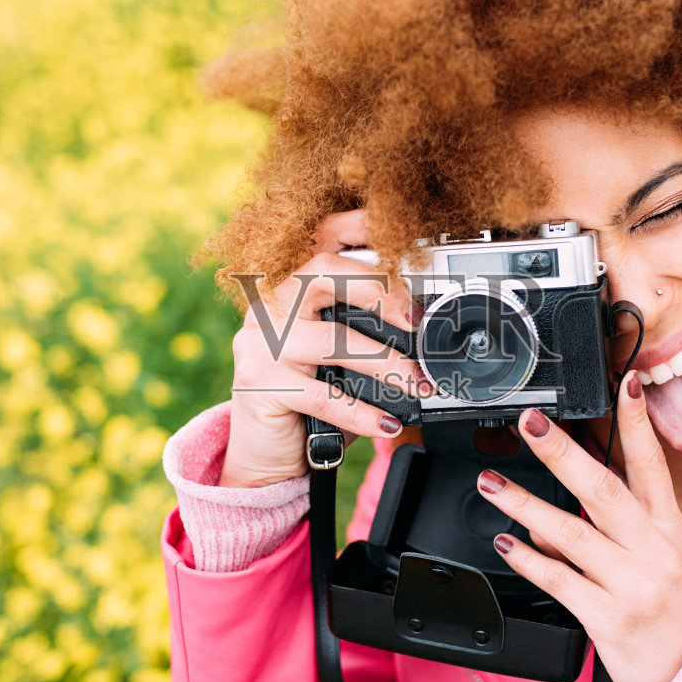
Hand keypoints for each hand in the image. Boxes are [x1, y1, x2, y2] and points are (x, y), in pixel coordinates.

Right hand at [220, 209, 429, 487]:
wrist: (264, 456)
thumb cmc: (309, 402)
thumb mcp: (337, 359)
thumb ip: (365, 332)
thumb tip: (422, 327)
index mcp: (290, 288)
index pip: (321, 238)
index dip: (359, 225)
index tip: (399, 229)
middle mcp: (270, 306)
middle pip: (323, 270)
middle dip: (379, 289)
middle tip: (415, 322)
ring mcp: (260, 343)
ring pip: (333, 340)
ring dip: (387, 364)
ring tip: (418, 385)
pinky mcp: (259, 384)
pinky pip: (323, 395)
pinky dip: (363, 412)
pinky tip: (387, 425)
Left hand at [480, 371, 681, 681]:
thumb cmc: (668, 610)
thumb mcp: (652, 559)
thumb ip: (604, 531)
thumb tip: (547, 514)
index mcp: (668, 529)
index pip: (653, 466)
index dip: (638, 423)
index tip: (624, 383)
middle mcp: (652, 551)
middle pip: (603, 490)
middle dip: (563, 452)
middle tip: (530, 423)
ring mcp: (631, 585)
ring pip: (570, 534)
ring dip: (524, 504)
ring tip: (491, 484)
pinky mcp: (608, 618)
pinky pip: (559, 581)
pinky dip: (528, 559)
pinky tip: (506, 542)